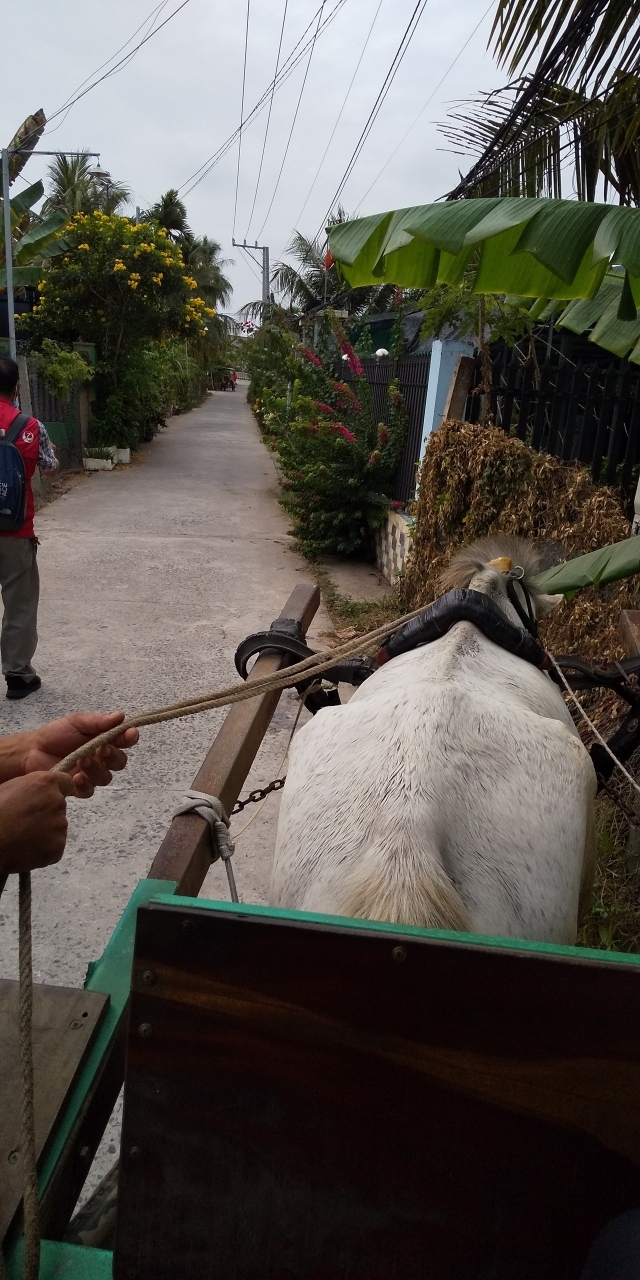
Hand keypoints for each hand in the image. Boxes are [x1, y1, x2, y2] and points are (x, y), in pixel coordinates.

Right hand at [0, 772, 74, 875]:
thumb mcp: (10, 788)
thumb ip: (32, 787)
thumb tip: (38, 792)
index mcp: (46, 784)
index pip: (66, 782)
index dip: (57, 791)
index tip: (48, 799)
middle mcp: (57, 802)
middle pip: (59, 808)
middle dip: (47, 814)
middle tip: (27, 823)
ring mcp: (60, 826)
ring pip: (57, 828)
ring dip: (46, 833)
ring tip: (23, 837)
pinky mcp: (58, 847)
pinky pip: (54, 847)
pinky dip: (44, 850)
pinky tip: (27, 849)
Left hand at [22, 712, 138, 797]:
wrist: (31, 751)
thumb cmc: (55, 734)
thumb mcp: (76, 722)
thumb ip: (98, 721)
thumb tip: (120, 716)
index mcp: (103, 740)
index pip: (124, 741)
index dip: (130, 738)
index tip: (130, 734)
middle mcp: (101, 759)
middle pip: (119, 762)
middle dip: (114, 756)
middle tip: (102, 749)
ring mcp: (90, 774)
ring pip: (106, 778)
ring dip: (97, 769)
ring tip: (83, 761)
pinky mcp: (78, 788)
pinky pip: (89, 791)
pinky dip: (85, 785)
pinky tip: (77, 778)